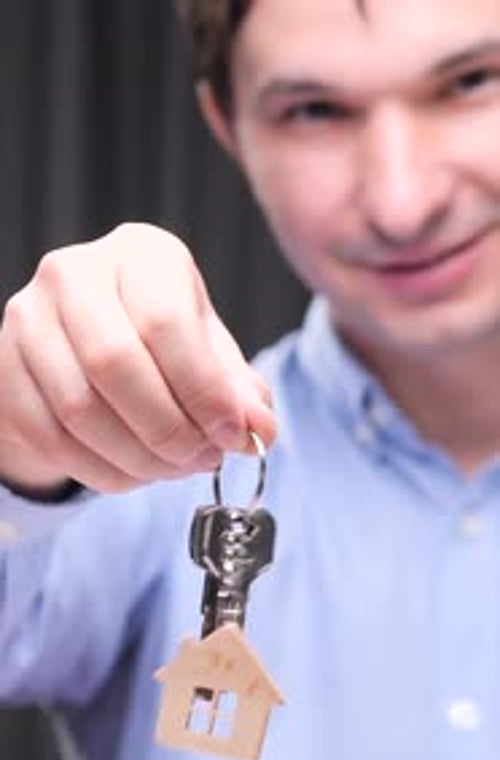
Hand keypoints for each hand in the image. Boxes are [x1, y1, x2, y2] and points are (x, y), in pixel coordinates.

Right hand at [0, 223, 275, 492]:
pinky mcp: (5, 366)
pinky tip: (132, 473)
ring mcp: (28, 317)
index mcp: (141, 255)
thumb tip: (260, 431)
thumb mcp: (207, 351)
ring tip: (172, 469)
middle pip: (114, 363)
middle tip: (200, 459)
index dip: (203, 391)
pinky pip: (49, 435)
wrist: (85, 341)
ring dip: (136, 457)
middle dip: (168, 429)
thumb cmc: (159, 341)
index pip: (165, 322)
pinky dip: (98, 470)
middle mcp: (75, 273)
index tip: (231, 436)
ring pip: (78, 408)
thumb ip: (238, 391)